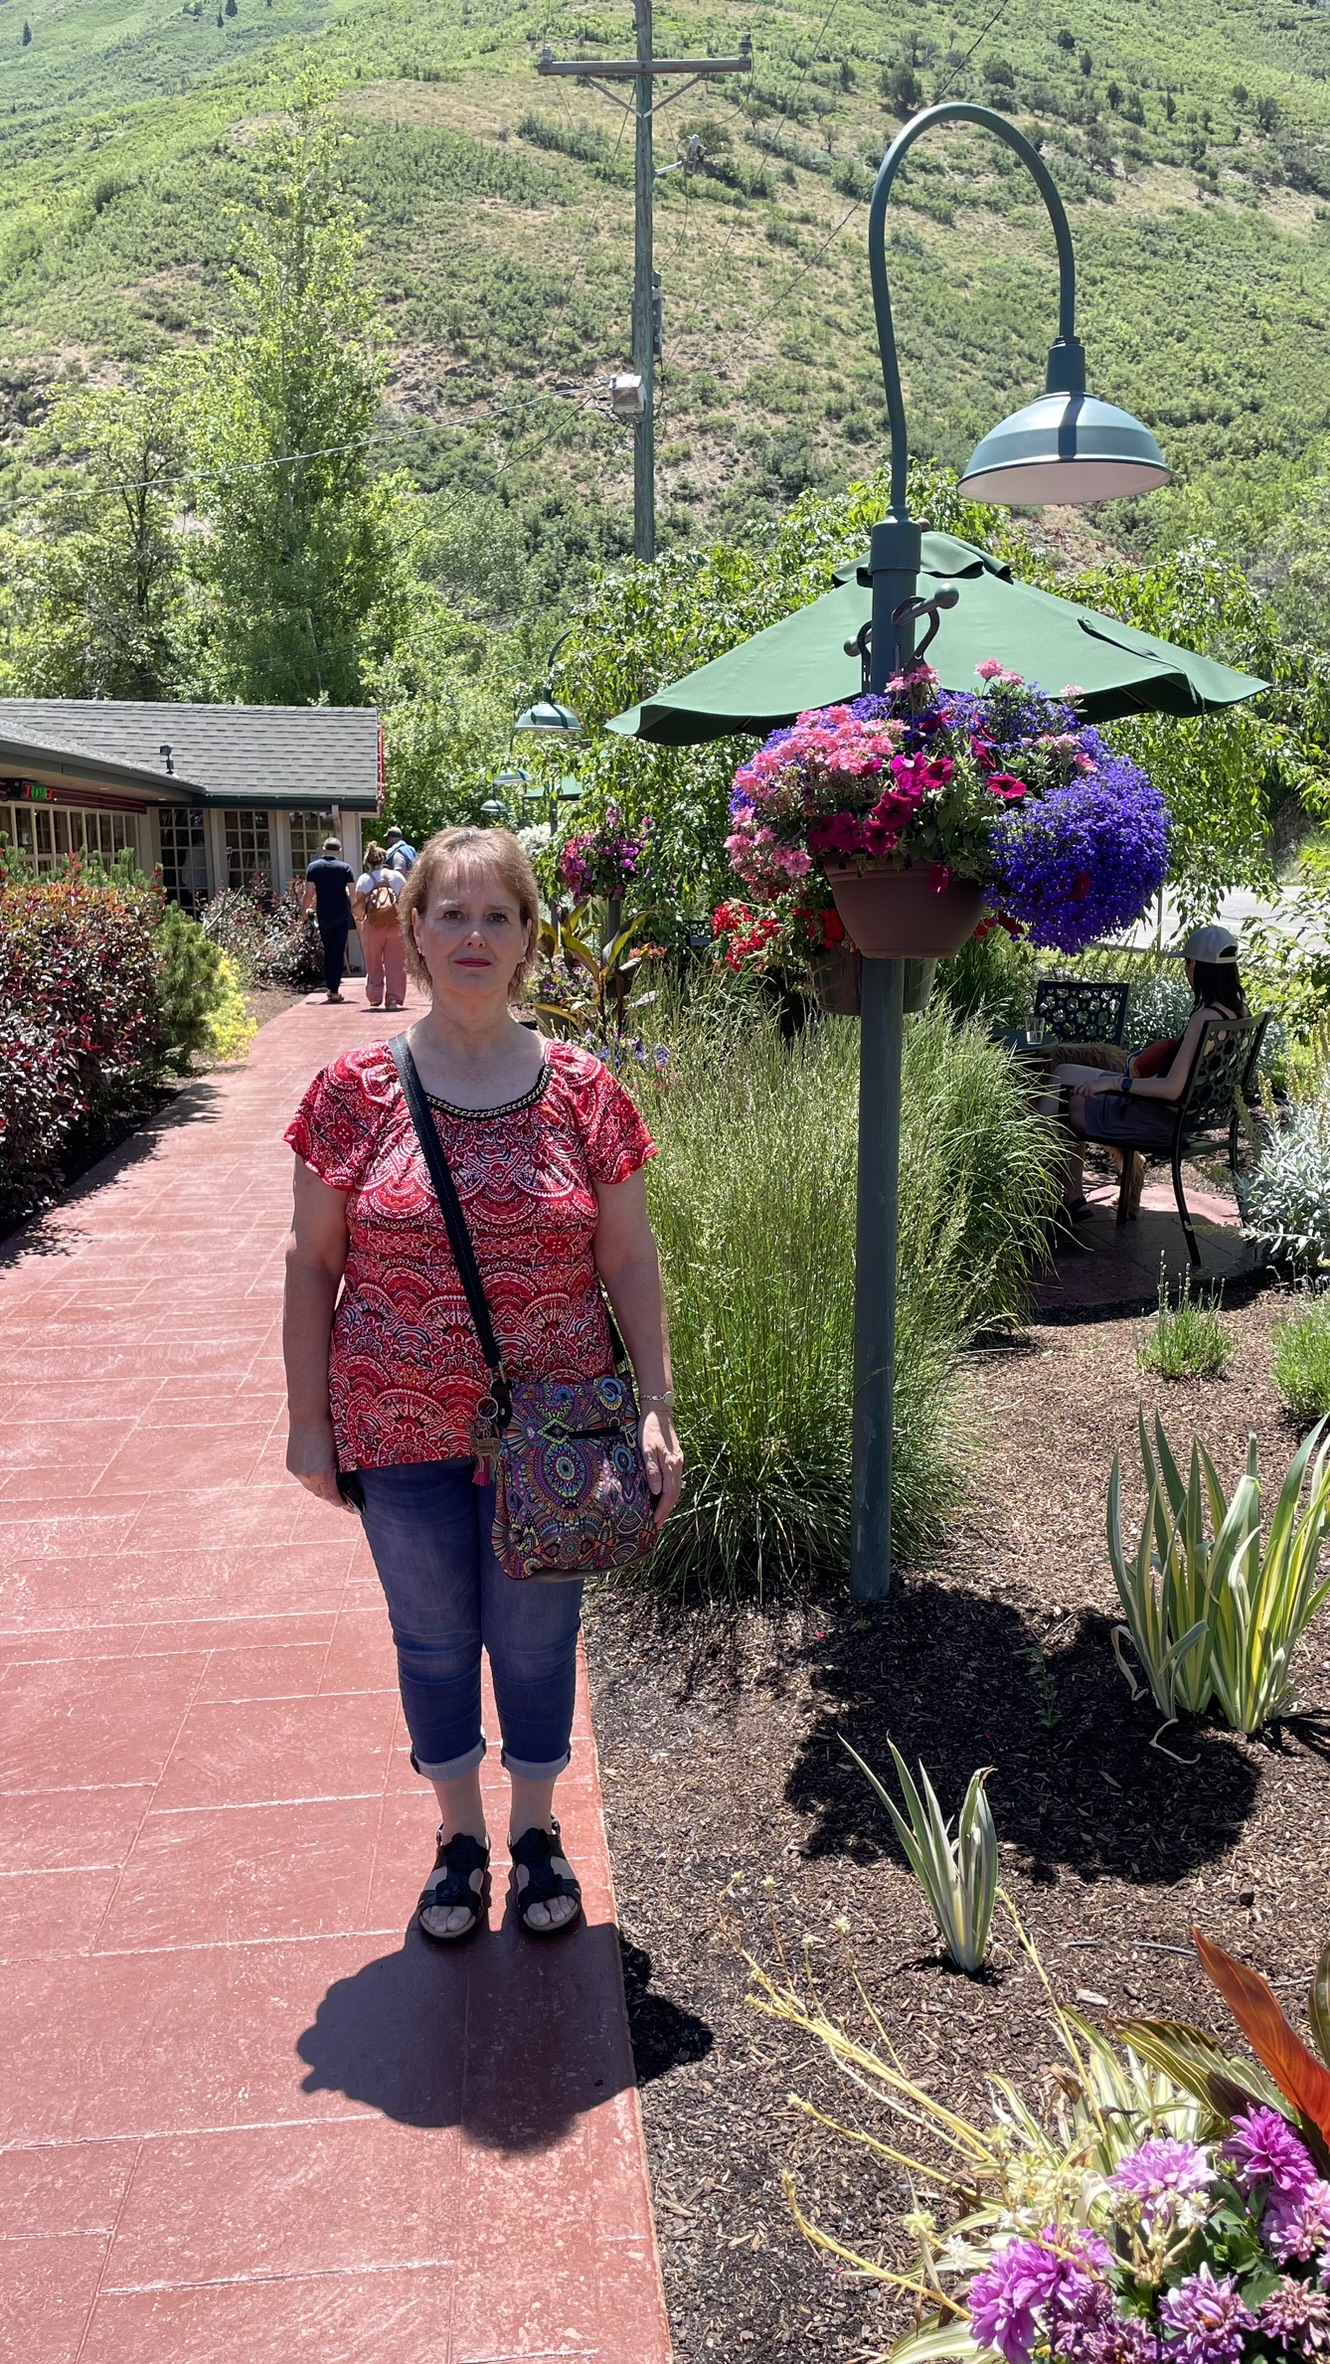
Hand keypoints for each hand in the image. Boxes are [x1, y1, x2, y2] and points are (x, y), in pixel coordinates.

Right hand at [286, 1413, 353, 1508]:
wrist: (308, 1414)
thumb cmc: (331, 1429)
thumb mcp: (340, 1451)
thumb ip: (340, 1469)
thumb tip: (346, 1480)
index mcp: (323, 1473)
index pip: (332, 1496)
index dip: (341, 1502)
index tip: (349, 1506)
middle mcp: (308, 1475)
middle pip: (320, 1494)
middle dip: (331, 1496)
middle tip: (341, 1498)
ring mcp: (298, 1471)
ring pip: (310, 1487)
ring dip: (320, 1488)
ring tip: (330, 1488)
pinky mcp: (292, 1466)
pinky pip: (303, 1478)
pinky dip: (310, 1479)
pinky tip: (317, 1476)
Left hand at [640, 1407, 682, 1529]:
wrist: (659, 1411)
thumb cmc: (649, 1429)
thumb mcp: (646, 1449)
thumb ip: (652, 1470)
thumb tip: (657, 1491)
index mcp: (671, 1464)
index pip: (669, 1494)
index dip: (662, 1511)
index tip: (655, 1523)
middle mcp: (677, 1465)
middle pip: (675, 1495)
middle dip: (666, 1511)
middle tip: (657, 1526)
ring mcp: (677, 1461)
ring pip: (676, 1488)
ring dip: (668, 1503)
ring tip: (659, 1515)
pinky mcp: (675, 1458)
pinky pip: (674, 1481)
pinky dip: (669, 1492)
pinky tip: (661, 1496)